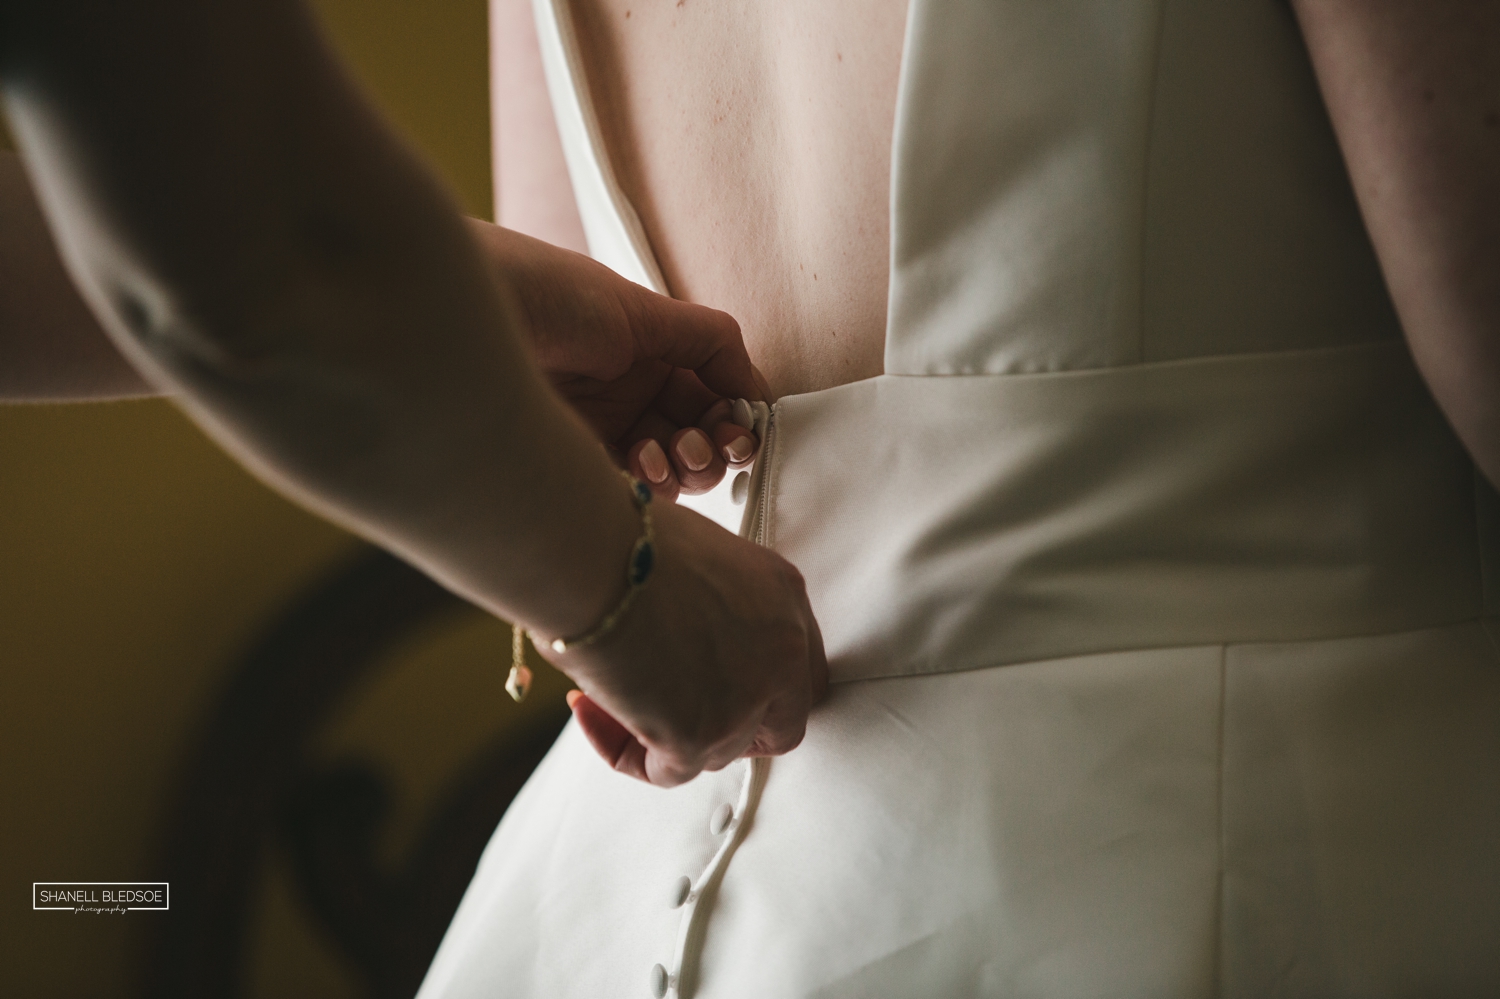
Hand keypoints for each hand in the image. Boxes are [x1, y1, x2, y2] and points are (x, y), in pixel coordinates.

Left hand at [468, 220, 767, 499]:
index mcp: (648, 352)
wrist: (466, 315)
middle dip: (715, 448)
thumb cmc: (546, 295)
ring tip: (674, 455)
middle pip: (697, 439)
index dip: (733, 417)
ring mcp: (601, 430)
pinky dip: (652, 486)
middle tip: (708, 446)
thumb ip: (709, 341)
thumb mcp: (641, 308)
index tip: (741, 428)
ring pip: (670, 471)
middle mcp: (628, 394)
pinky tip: (642, 467)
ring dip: (688, 469)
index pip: (711, 397)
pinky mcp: (575, 460)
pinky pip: (632, 489)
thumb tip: (755, 387)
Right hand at [547, 501, 828, 786]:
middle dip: (735, 729)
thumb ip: (711, 598)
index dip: (760, 683)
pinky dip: (626, 752)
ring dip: (668, 732)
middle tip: (679, 712)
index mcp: (783, 595)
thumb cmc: (626, 536)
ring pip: (722, 749)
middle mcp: (781, 649)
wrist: (594, 554)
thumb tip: (681, 626)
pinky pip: (667, 771)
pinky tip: (589, 712)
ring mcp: (747, 697)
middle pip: (782, 722)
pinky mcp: (700, 736)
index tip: (718, 681)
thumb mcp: (695, 553)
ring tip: (607, 691)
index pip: (799, 663)